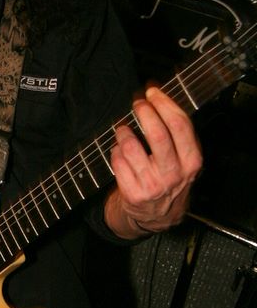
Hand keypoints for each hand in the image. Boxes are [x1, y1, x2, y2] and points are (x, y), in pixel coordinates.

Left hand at [105, 86, 202, 238]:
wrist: (157, 215)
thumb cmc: (170, 178)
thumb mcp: (184, 159)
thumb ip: (176, 131)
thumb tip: (156, 95)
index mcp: (191, 161)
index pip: (180, 125)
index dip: (164, 103)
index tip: (152, 92)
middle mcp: (174, 174)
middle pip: (157, 133)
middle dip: (144, 112)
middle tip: (137, 103)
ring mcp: (152, 185)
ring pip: (131, 146)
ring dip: (123, 131)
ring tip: (123, 130)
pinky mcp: (133, 193)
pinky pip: (117, 161)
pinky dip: (115, 151)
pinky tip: (120, 152)